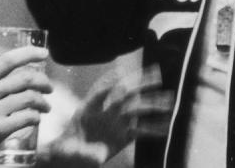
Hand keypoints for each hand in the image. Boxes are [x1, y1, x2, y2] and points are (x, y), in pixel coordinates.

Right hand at [0, 46, 51, 167]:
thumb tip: (16, 71)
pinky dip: (36, 117)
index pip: (8, 59)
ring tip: (46, 107)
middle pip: (26, 78)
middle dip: (44, 82)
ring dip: (44, 102)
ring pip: (30, 98)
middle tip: (49, 88)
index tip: (44, 53)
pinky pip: (27, 117)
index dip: (29, 53)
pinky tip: (36, 119)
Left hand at [39, 66, 173, 166]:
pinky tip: (166, 127)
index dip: (110, 82)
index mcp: (88, 109)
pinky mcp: (123, 137)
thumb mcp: (65, 151)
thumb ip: (76, 150)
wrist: (71, 158)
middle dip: (139, 84)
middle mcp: (104, 112)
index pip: (100, 92)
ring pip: (136, 109)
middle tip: (156, 75)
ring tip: (169, 100)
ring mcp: (115, 124)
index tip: (121, 75)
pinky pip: (140, 131)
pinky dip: (152, 129)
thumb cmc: (66, 150)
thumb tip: (88, 154)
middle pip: (124, 94)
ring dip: (152, 104)